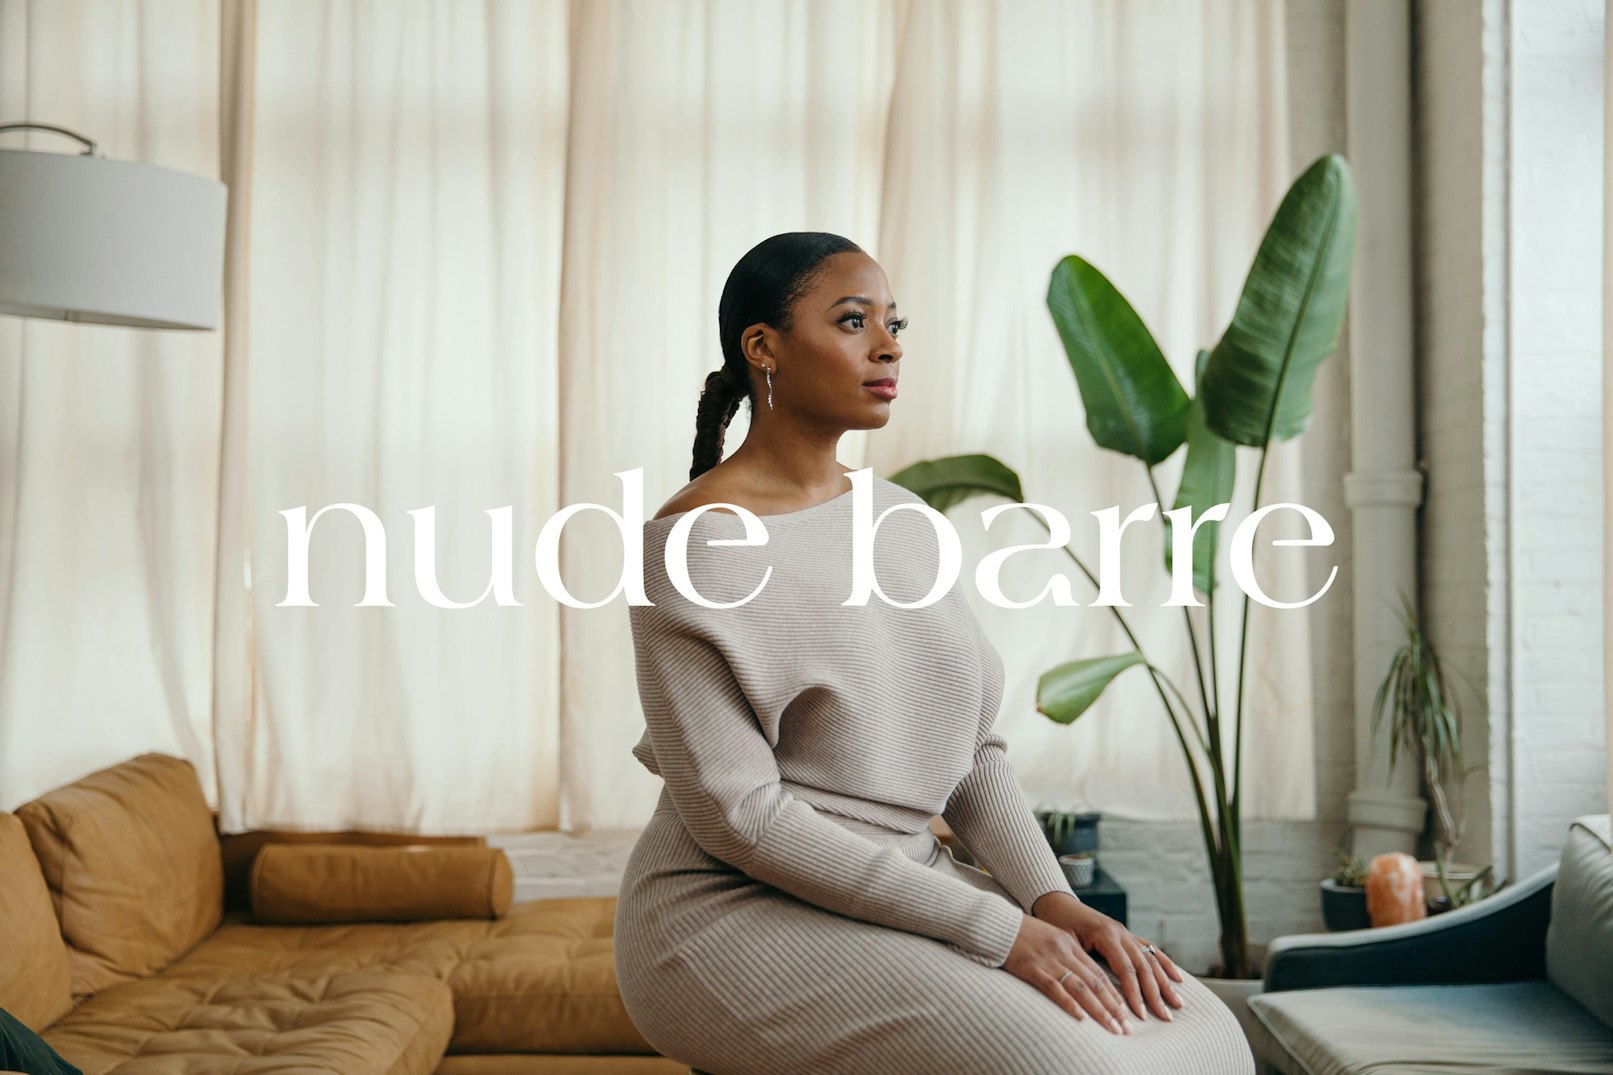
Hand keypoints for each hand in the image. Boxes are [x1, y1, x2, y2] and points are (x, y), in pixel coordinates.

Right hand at [1002, 914, 1131, 1033]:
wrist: (996, 924)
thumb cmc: (1022, 935)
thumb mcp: (1050, 940)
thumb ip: (1067, 956)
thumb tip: (1084, 980)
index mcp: (1070, 944)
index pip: (1098, 973)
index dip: (1114, 994)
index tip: (1127, 1013)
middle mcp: (1063, 951)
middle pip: (1095, 982)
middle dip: (1114, 1007)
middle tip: (1127, 1027)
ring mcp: (1048, 959)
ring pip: (1080, 987)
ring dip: (1099, 1009)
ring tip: (1112, 1026)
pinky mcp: (1032, 968)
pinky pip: (1054, 988)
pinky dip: (1069, 1003)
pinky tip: (1081, 1017)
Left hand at [1031, 892, 1184, 1021]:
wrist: (1056, 903)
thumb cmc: (1056, 924)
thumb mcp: (1063, 943)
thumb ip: (1081, 963)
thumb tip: (1094, 993)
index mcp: (1105, 934)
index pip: (1126, 969)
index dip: (1135, 993)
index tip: (1140, 1015)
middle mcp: (1120, 932)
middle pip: (1144, 966)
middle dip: (1156, 994)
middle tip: (1166, 1017)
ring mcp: (1126, 932)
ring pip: (1151, 959)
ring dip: (1166, 983)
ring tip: (1178, 1004)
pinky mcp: (1127, 935)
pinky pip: (1151, 949)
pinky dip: (1165, 964)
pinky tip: (1178, 978)